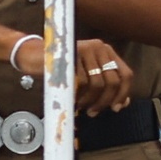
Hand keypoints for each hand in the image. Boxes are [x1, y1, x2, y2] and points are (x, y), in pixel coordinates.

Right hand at [12, 33, 134, 113]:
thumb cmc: (63, 69)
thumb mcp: (87, 77)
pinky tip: (73, 99)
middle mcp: (100, 47)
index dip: (123, 93)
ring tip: (82, 106)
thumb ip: (105, 87)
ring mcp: (86, 49)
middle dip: (105, 101)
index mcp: (107, 52)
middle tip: (94, 112)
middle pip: (113, 81)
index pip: (126, 74)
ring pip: (98, 83)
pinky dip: (78, 95)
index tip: (116, 108)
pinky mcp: (72, 54)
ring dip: (90, 100)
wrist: (34, 56)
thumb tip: (124, 103)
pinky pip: (81, 82)